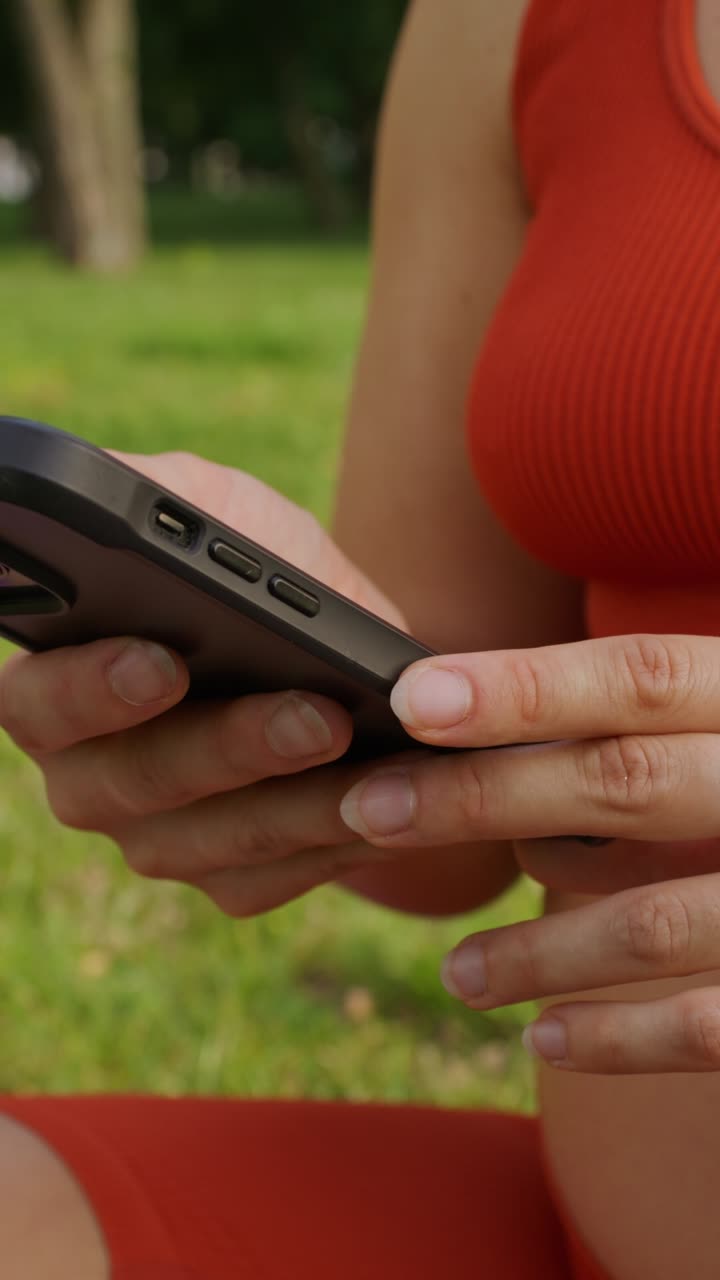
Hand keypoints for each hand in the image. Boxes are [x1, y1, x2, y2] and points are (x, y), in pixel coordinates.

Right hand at [0, 450, 408, 916]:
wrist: (350, 651)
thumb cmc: (269, 573)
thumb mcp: (223, 514)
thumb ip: (164, 500)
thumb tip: (117, 490)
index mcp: (62, 685)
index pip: (40, 700)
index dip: (92, 688)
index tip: (166, 659)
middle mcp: (92, 772)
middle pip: (131, 783)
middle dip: (228, 747)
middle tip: (315, 713)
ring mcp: (156, 836)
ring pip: (211, 842)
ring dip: (297, 801)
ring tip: (370, 754)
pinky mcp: (228, 877)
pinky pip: (271, 878)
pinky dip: (333, 843)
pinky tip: (391, 802)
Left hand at [337, 633, 719, 1072]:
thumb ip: (638, 739)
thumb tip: (471, 741)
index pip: (641, 678)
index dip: (523, 684)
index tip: (411, 697)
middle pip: (623, 784)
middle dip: (482, 798)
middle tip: (370, 812)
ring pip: (656, 918)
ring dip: (535, 949)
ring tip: (454, 972)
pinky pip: (707, 1024)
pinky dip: (616, 1036)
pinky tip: (542, 1035)